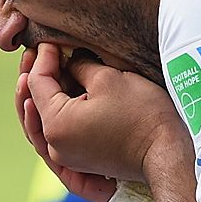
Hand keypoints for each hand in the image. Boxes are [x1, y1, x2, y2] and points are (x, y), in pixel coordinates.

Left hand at [16, 44, 186, 201]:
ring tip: (46, 70)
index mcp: (56, 125)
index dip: (44, 58)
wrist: (167, 153)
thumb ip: (79, 66)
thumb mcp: (107, 79)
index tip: (52, 42)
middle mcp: (54, 146)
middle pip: (33, 104)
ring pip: (42, 120)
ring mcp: (66, 157)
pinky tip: (61, 94)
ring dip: (42, 94)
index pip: (37, 83)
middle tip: (39, 52)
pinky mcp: (79, 159)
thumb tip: (68, 60)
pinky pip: (57, 132)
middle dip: (36, 75)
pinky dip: (55, 112)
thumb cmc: (142, 115)